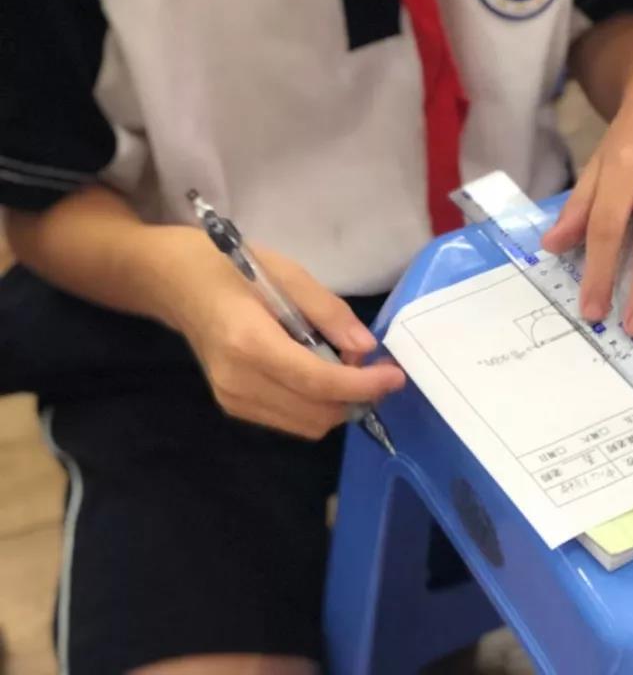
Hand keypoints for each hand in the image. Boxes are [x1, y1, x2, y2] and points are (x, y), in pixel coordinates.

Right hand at [166, 236, 404, 439]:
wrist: (177, 284)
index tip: (395, 376)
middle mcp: (239, 382)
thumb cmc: (232, 267)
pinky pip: (288, 420)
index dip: (362, 384)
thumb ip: (328, 311)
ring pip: (305, 424)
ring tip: (346, 364)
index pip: (317, 381)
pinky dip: (315, 404)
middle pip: (316, 413)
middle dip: (354, 394)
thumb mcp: (287, 272)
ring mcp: (232, 399)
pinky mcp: (232, 406)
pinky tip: (319, 373)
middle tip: (370, 360)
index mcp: (250, 343)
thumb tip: (366, 347)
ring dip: (337, 403)